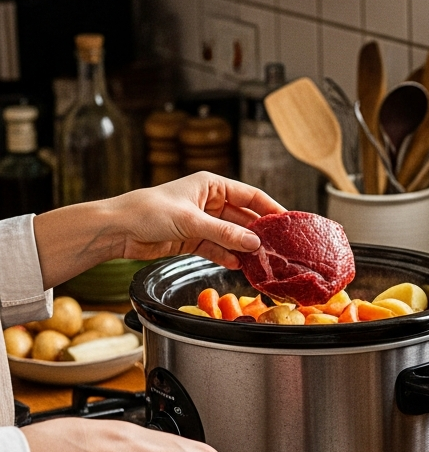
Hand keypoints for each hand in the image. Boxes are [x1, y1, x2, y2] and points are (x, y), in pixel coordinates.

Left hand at [112, 173, 284, 267]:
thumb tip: (255, 243)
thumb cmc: (149, 211)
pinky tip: (239, 266)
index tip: (288, 223)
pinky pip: (217, 248)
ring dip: (244, 248)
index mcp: (211, 185)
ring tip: (263, 261)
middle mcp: (209, 202)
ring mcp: (202, 222)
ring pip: (232, 236)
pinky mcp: (193, 240)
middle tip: (278, 248)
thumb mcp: (191, 221)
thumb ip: (224, 233)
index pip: (250, 196)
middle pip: (243, 218)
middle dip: (259, 233)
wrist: (117, 229)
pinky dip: (228, 257)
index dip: (270, 209)